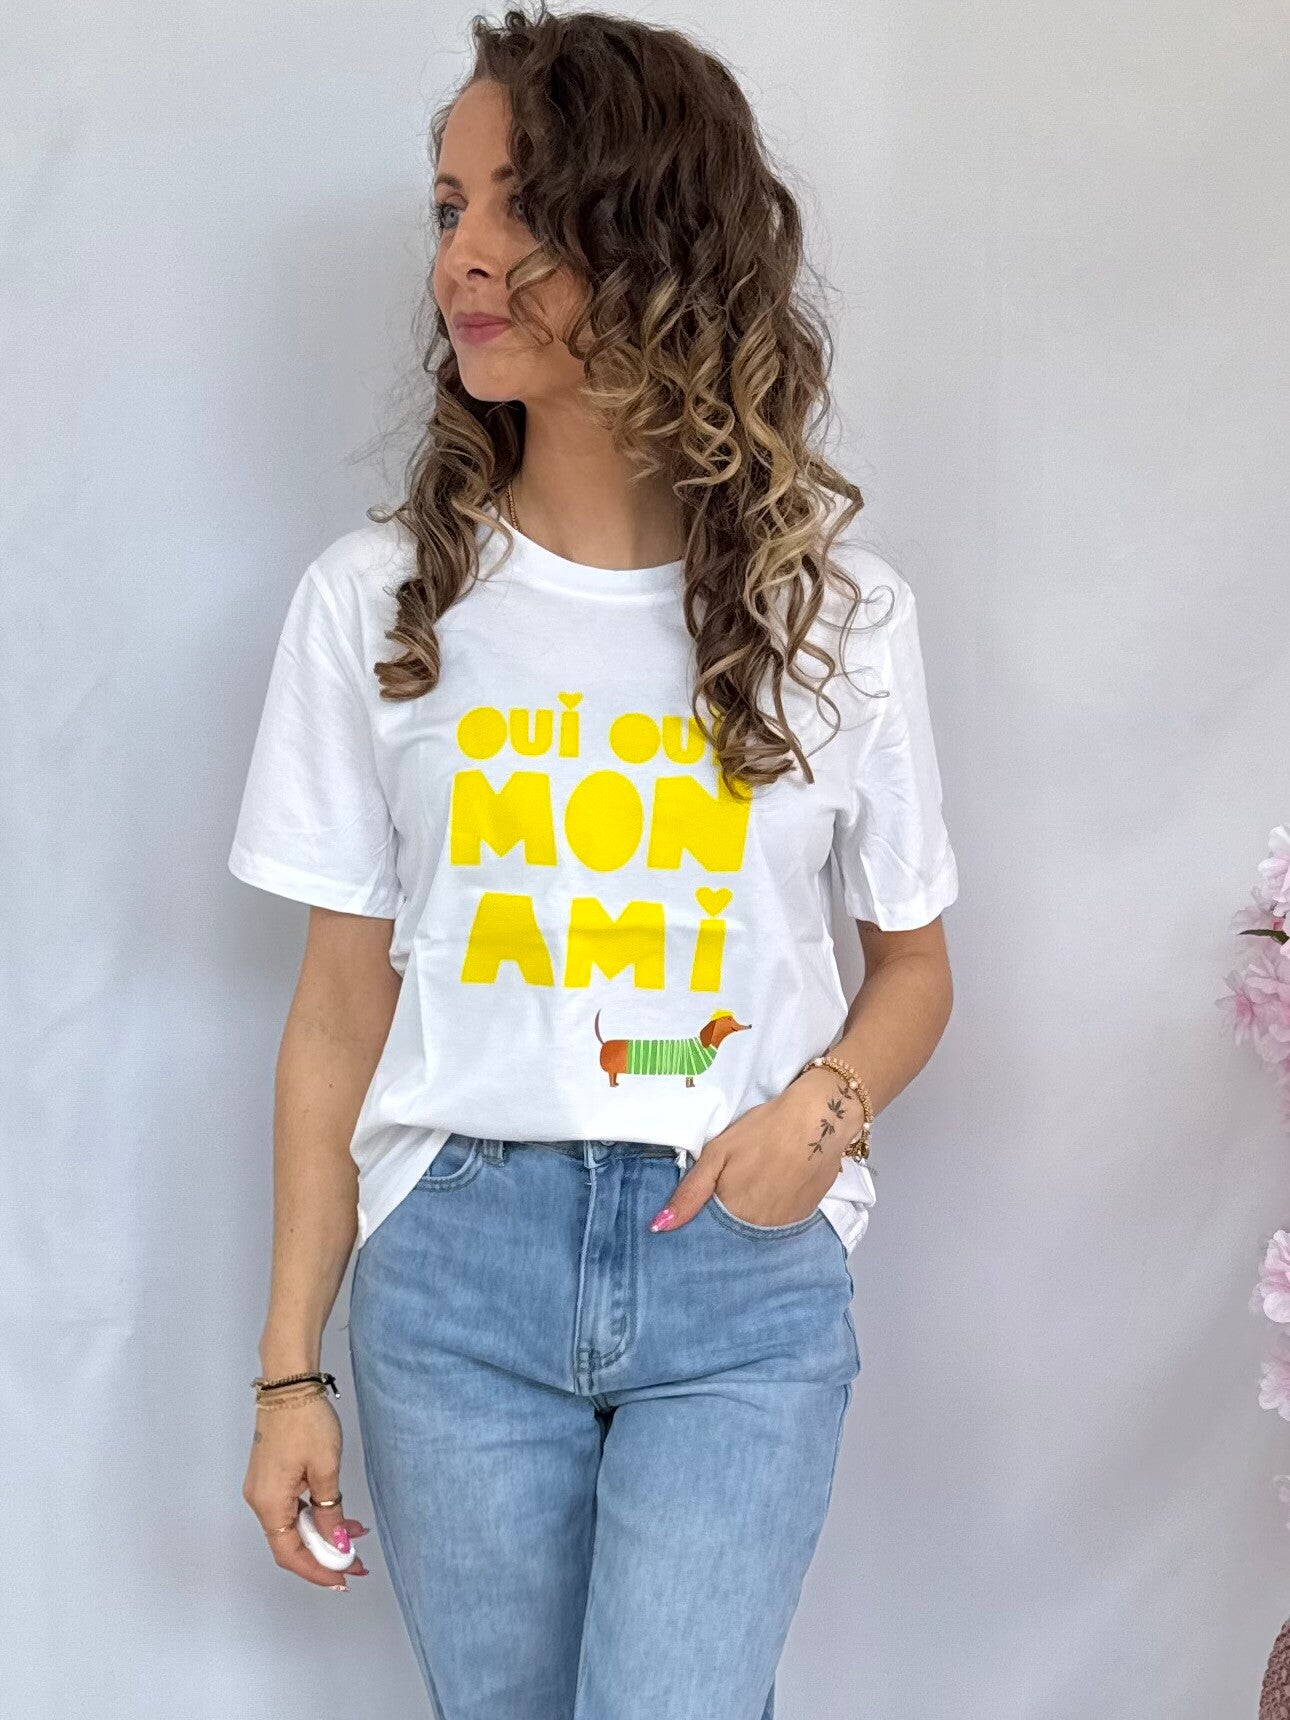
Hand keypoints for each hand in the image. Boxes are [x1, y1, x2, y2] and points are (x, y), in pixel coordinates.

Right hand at [243, 1390, 371, 1589]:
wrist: (289, 1383)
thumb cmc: (306, 1421)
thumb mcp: (326, 1469)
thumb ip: (330, 1512)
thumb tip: (337, 1545)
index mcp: (268, 1503)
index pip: (289, 1554)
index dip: (316, 1570)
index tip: (343, 1578)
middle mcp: (260, 1500)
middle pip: (290, 1542)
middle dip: (323, 1555)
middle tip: (356, 1562)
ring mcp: (263, 1487)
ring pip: (292, 1524)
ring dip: (322, 1533)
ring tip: (355, 1535)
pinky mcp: (270, 1476)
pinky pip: (291, 1506)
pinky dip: (314, 1515)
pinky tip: (338, 1514)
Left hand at [648, 1066, 850, 1231]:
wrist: (818, 1119)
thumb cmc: (763, 1132)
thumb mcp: (718, 1154)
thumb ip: (690, 1193)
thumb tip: (660, 1227)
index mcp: (734, 1215)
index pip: (709, 1236)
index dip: (702, 1224)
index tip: (699, 1212)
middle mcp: (759, 1230)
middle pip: (734, 1235)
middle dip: (725, 1223)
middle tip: (728, 1192)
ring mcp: (785, 1226)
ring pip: (757, 1231)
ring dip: (749, 1218)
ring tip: (750, 1190)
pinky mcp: (805, 1216)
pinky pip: (779, 1223)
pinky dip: (772, 1212)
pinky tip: (772, 1190)